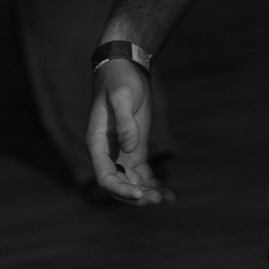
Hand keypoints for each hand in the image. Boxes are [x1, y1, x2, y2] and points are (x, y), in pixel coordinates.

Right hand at [87, 62, 172, 204]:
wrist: (125, 69)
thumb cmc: (119, 81)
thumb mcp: (122, 97)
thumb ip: (125, 122)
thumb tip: (129, 149)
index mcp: (97, 143)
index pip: (105, 177)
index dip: (120, 188)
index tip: (140, 192)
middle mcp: (107, 154)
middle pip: (119, 186)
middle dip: (137, 196)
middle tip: (158, 198)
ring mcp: (121, 154)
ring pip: (133, 184)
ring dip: (148, 194)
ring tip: (170, 197)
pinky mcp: (135, 151)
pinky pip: (144, 176)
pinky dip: (155, 185)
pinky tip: (171, 194)